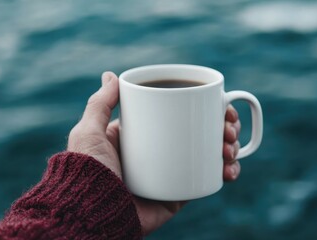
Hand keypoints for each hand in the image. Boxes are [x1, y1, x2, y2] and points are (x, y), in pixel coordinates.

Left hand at [67, 72, 240, 234]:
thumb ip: (100, 103)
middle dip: (223, 128)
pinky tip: (230, 170)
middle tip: (230, 128)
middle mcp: (161, 151)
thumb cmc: (87, 172)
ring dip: (229, 148)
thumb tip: (110, 74)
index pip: (180, 114)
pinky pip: (207, 180)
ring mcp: (172, 172)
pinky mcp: (179, 193)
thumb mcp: (89, 132)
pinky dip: (225, 174)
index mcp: (144, 135)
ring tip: (230, 148)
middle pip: (200, 133)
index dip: (204, 108)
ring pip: (209, 155)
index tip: (221, 104)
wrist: (92, 215)